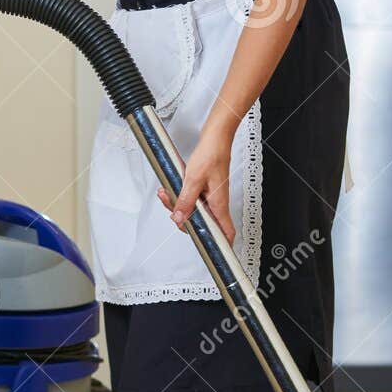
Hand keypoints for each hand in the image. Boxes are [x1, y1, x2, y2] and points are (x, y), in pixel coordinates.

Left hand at [157, 122, 235, 243]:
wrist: (215, 137)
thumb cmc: (211, 154)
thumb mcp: (192, 179)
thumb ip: (185, 201)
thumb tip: (180, 218)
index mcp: (218, 204)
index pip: (225, 232)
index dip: (221, 246)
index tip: (211, 254)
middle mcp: (217, 202)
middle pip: (202, 223)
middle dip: (184, 219)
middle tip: (171, 210)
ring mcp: (211, 196)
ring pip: (194, 210)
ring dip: (178, 205)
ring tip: (165, 194)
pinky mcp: (205, 189)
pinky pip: (192, 199)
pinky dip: (180, 196)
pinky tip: (171, 189)